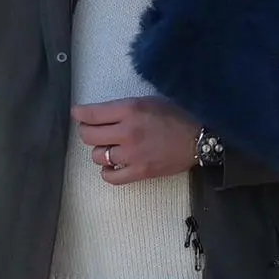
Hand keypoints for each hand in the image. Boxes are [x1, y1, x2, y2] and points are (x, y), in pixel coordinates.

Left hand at [74, 97, 199, 185]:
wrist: (200, 137)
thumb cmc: (178, 115)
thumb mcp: (149, 100)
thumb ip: (124, 107)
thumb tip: (99, 113)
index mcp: (130, 109)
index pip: (91, 114)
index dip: (80, 114)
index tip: (77, 114)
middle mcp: (127, 131)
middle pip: (88, 136)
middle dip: (87, 132)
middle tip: (93, 131)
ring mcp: (132, 154)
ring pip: (98, 156)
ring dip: (100, 151)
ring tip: (111, 147)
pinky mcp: (140, 172)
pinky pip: (111, 177)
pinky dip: (108, 172)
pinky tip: (113, 166)